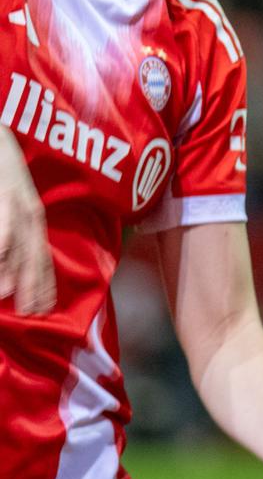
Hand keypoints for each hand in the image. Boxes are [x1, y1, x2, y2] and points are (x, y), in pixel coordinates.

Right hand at [0, 128, 53, 313]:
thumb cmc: (1, 166)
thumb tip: (11, 266)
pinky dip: (1, 240)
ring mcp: (11, 197)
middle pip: (32, 251)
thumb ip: (13, 228)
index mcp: (30, 212)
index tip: (44, 308)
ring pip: (14, 239)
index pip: (40, 253)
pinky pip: (1, 220)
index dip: (42, 281)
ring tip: (8, 295)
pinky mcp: (0, 188)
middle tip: (33, 312)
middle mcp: (26, 207)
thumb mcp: (12, 198)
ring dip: (12, 267)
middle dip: (33, 283)